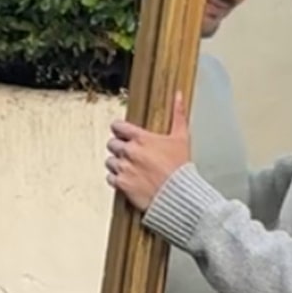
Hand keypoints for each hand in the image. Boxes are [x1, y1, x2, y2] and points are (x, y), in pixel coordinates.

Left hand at [107, 91, 190, 212]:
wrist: (178, 196)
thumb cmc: (180, 169)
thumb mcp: (181, 138)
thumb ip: (178, 115)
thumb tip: (178, 96)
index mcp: (142, 138)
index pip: (118, 126)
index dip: (119, 129)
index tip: (122, 133)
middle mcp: (130, 152)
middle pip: (112, 144)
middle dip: (119, 148)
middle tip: (129, 153)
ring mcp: (124, 168)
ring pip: (109, 161)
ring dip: (116, 163)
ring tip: (128, 168)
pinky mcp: (122, 184)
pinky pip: (110, 178)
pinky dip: (116, 179)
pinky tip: (126, 179)